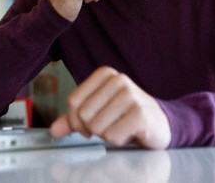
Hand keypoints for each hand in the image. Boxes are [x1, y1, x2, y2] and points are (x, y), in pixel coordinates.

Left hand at [49, 67, 170, 149]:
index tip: (89, 124)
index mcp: (106, 74)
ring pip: (97, 126)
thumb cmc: (126, 116)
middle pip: (84, 115)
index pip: (73, 102)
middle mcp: (119, 80)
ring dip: (107, 135)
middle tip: (109, 126)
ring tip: (121, 127)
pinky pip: (112, 136)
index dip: (76, 120)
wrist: (159, 124)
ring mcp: (131, 95)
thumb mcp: (99, 112)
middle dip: (92, 129)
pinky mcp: (141, 114)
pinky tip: (130, 132)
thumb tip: (54, 130)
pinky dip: (119, 140)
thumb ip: (74, 119)